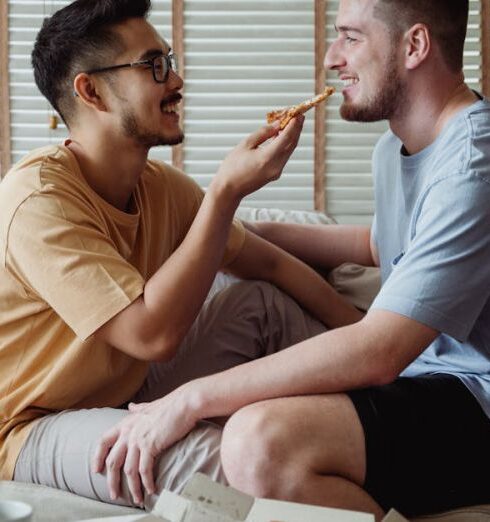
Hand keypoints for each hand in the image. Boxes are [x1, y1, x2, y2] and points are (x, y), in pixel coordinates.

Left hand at [92, 386, 198, 504]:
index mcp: (126, 423)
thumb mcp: (149, 406)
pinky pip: (144, 470)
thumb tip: (131, 406)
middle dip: (112, 481)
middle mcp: (129, 432)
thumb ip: (138, 409)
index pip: (103, 441)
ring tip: (136, 498)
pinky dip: (146, 482)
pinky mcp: (150, 445)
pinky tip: (151, 489)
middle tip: (115, 494)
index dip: (98, 457)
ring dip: (132, 487)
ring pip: (128, 470)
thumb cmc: (170, 405)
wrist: (184, 404)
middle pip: (113, 461)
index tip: (97, 470)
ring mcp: (138, 439)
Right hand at [213, 115, 304, 200]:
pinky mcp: (275, 174)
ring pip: (289, 150)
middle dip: (297, 128)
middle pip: (292, 144)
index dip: (294, 124)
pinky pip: (284, 156)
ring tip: (291, 122)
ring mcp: (277, 172)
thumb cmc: (233, 167)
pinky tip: (282, 136)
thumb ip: (263, 133)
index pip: (286, 137)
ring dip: (291, 136)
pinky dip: (285, 145)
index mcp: (267, 157)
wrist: (229, 189)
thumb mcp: (246, 144)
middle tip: (299, 114)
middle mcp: (275, 166)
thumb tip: (278, 125)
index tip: (297, 113)